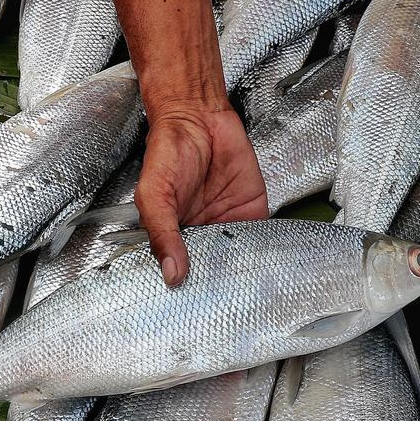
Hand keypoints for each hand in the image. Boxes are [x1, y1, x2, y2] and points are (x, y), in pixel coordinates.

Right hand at [135, 105, 268, 286]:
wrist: (196, 117)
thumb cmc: (168, 152)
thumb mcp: (154, 195)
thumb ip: (162, 233)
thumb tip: (172, 274)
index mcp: (175, 235)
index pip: (182, 270)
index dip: (189, 286)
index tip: (193, 303)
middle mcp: (202, 232)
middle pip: (213, 268)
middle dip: (219, 283)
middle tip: (222, 300)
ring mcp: (229, 222)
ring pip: (240, 256)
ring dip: (244, 268)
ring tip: (243, 286)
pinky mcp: (253, 209)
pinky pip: (263, 236)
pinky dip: (265, 247)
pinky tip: (262, 259)